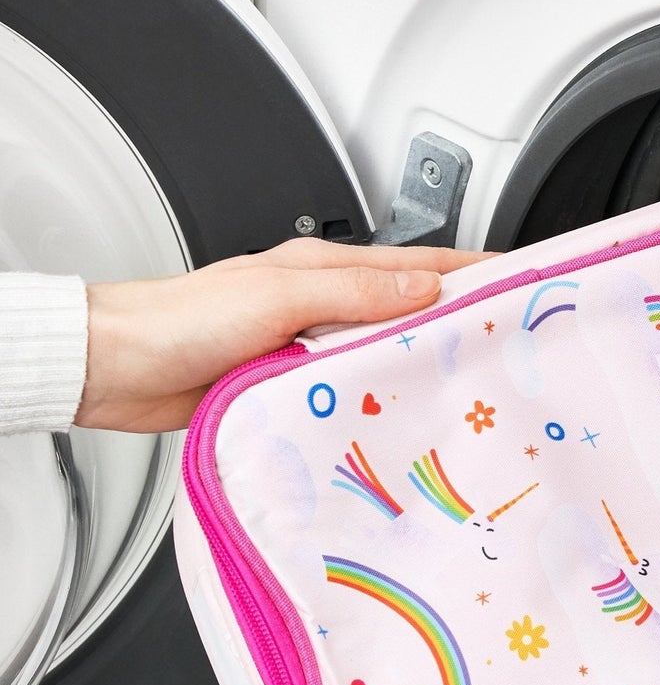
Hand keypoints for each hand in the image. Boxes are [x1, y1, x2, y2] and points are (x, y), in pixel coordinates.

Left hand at [76, 239, 485, 431]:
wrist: (117, 368)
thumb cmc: (182, 319)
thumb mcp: (279, 296)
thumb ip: (356, 292)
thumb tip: (426, 286)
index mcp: (323, 268)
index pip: (417, 263)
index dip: (470, 269)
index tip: (516, 280)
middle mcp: (322, 305)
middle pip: (410, 311)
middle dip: (460, 322)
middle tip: (508, 344)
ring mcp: (310, 347)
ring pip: (385, 354)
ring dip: (422, 366)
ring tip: (470, 386)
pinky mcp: (294, 388)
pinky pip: (355, 393)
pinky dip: (383, 401)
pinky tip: (404, 421)